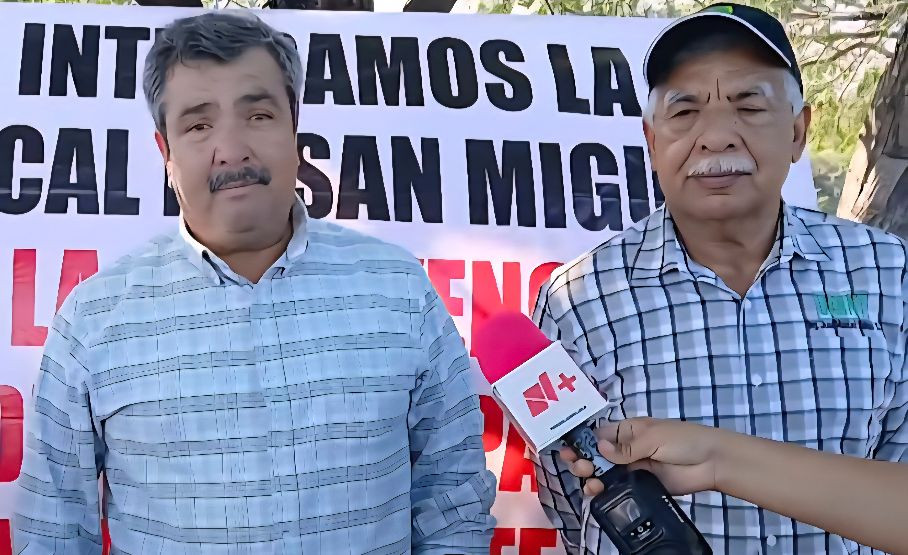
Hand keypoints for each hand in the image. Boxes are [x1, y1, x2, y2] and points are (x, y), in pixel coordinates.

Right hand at [559, 417, 725, 495]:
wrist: (711, 462)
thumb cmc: (684, 440)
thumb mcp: (654, 437)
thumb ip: (627, 447)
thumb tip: (600, 450)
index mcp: (628, 430)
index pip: (598, 434)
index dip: (582, 441)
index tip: (567, 449)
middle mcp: (626, 449)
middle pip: (597, 455)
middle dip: (583, 459)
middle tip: (579, 467)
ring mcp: (633, 468)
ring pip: (604, 473)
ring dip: (592, 476)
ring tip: (590, 482)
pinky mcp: (640, 486)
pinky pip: (618, 488)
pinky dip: (605, 491)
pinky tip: (597, 492)